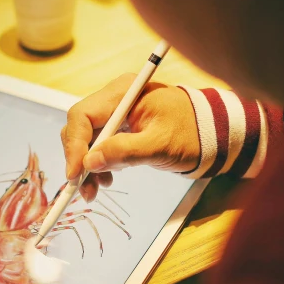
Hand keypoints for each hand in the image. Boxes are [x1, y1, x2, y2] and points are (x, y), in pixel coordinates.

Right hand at [61, 74, 199, 200]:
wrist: (209, 135)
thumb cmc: (191, 134)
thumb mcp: (160, 145)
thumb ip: (125, 152)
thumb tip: (89, 162)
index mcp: (123, 93)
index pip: (83, 116)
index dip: (74, 146)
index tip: (75, 174)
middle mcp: (114, 98)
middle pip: (80, 127)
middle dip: (79, 159)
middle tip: (85, 189)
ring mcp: (116, 112)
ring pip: (87, 139)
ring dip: (87, 166)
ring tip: (96, 190)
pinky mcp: (120, 127)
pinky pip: (99, 145)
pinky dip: (98, 163)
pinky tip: (106, 178)